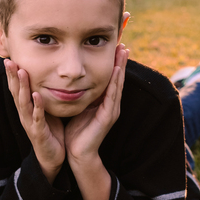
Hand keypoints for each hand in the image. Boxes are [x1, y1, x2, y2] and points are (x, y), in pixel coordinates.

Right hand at [4, 58, 65, 179]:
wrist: (52, 157)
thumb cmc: (49, 132)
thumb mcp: (44, 111)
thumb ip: (42, 96)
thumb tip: (46, 78)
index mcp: (26, 109)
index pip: (16, 89)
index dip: (12, 75)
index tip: (9, 58)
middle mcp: (24, 115)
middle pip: (16, 93)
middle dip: (12, 76)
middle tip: (8, 60)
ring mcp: (30, 124)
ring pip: (24, 103)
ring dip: (22, 87)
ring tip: (22, 72)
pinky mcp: (39, 133)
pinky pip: (37, 118)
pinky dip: (37, 106)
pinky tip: (37, 95)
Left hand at [64, 43, 127, 162]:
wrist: (78, 154)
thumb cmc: (76, 132)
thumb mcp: (80, 108)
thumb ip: (82, 96)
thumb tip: (76, 81)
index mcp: (105, 103)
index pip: (111, 80)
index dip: (114, 64)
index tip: (115, 48)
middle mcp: (111, 105)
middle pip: (118, 79)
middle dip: (121, 62)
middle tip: (123, 45)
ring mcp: (111, 111)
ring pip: (118, 85)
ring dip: (121, 68)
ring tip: (123, 53)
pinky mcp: (108, 117)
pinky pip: (112, 96)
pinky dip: (115, 83)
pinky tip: (116, 71)